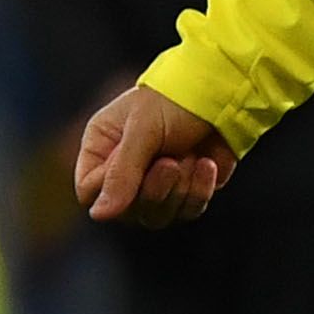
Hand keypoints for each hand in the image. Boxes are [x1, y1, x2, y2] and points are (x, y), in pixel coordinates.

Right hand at [72, 82, 235, 227]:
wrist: (223, 95)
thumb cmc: (173, 102)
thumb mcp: (142, 131)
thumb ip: (121, 173)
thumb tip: (97, 215)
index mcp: (102, 148)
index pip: (90, 192)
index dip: (110, 189)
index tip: (137, 167)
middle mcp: (124, 170)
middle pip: (126, 211)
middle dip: (153, 190)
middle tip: (170, 162)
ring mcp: (156, 185)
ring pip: (157, 217)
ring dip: (178, 190)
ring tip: (188, 157)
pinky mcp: (186, 193)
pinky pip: (187, 211)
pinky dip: (199, 190)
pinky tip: (206, 163)